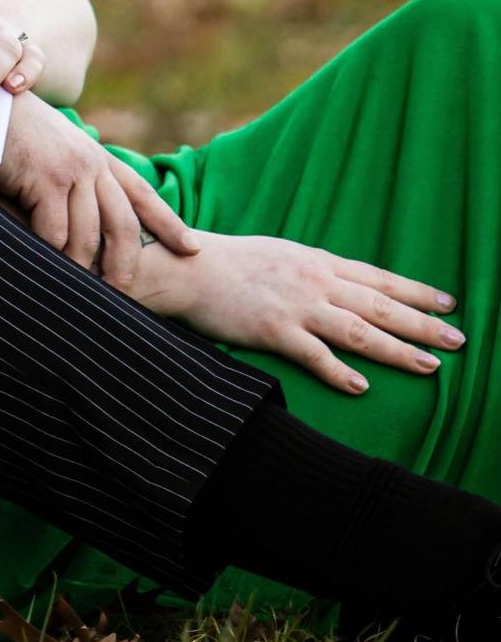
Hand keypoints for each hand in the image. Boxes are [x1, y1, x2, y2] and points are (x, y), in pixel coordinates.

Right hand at [0, 93, 199, 290]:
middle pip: (123, 223)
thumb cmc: (5, 126)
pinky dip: (51, 253)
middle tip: (125, 294)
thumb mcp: (48, 146)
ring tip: (81, 294)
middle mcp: (90, 161)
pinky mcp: (44, 178)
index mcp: (95, 153)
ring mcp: (70, 169)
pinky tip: (45, 267)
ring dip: (83, 267)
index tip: (192, 248)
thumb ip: (67, 176)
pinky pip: (55, 231)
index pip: (141, 192)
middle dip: (126, 263)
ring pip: (88, 235)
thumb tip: (73, 216)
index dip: (168, 222)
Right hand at [132, 230, 463, 393]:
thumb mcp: (278, 255)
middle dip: (422, 323)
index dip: (414, 291)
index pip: (376, 278)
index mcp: (314, 261)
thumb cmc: (226, 260)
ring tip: (431, 366)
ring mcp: (295, 305)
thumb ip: (311, 270)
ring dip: (398, 350)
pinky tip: (362, 387)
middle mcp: (313, 280)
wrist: (183, 266)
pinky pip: (315, 355)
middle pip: (379, 305)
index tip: (448, 302)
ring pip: (358, 331)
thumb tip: (341, 284)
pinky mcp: (273, 329)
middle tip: (459, 339)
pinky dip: (341, 372)